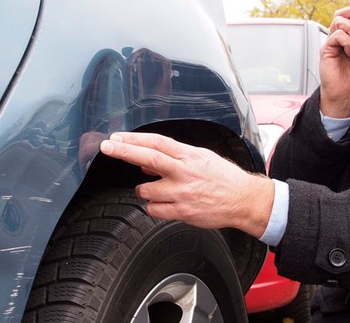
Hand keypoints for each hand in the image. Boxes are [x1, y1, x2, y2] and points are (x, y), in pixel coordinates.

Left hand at [99, 132, 273, 238]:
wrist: (243, 200)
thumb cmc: (223, 177)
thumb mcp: (200, 158)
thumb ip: (173, 158)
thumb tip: (145, 162)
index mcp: (189, 156)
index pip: (157, 142)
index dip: (134, 139)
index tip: (116, 138)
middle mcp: (184, 172)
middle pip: (148, 158)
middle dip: (124, 151)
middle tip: (106, 147)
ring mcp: (182, 193)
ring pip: (146, 190)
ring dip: (145, 189)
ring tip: (159, 189)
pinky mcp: (182, 212)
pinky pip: (154, 209)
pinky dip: (154, 206)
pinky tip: (167, 203)